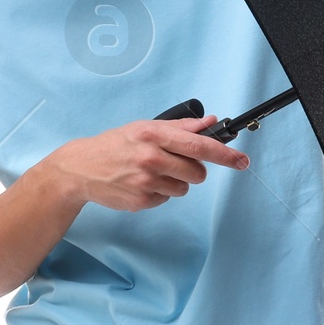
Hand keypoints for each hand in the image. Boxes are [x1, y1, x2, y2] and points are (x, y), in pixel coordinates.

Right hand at [47, 114, 250, 213]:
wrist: (81, 168)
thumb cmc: (115, 145)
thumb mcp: (145, 128)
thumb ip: (180, 127)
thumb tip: (210, 123)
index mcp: (153, 135)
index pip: (199, 146)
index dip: (225, 155)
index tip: (242, 161)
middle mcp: (151, 158)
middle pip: (197, 172)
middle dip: (194, 170)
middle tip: (175, 163)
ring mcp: (146, 182)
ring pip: (184, 188)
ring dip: (175, 181)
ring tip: (152, 172)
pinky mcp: (142, 201)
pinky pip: (167, 198)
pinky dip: (160, 192)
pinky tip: (141, 183)